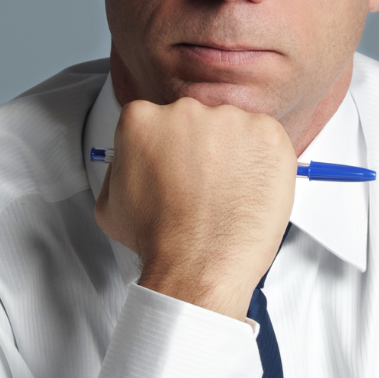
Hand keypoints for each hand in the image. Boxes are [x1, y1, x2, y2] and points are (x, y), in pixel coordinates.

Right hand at [94, 97, 296, 320]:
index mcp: (143, 119)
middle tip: (203, 186)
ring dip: (234, 154)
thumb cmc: (159, 240)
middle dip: (202, 150)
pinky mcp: (266, 133)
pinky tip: (249, 189)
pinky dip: (264, 161)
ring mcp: (229, 120)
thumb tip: (133, 159)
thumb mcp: (110, 203)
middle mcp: (185, 111)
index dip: (170, 148)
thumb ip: (119, 167)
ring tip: (228, 194)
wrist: (198, 266)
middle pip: (198, 121)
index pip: (158, 119)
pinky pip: (268, 138)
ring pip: (234, 129)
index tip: (178, 166)